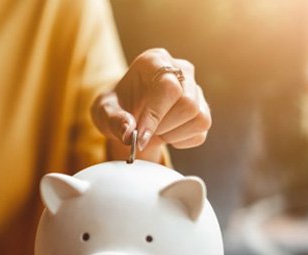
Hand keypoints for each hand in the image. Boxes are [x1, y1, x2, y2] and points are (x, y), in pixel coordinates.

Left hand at [91, 48, 210, 153]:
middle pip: (188, 103)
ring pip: (200, 118)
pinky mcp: (203, 109)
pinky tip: (166, 133)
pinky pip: (201, 132)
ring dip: (172, 134)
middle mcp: (181, 70)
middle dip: (163, 125)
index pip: (168, 86)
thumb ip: (114, 120)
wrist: (128, 115)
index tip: (140, 135)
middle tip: (143, 129)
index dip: (156, 114)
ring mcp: (195, 89)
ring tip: (154, 129)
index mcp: (155, 61)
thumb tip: (129, 133)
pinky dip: (181, 141)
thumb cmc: (116, 107)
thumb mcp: (104, 112)